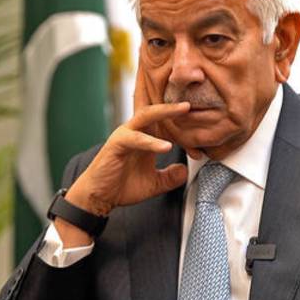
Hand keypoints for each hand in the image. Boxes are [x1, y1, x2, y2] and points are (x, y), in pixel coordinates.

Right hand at [55, 64, 190, 245]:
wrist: (98, 198)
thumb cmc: (121, 186)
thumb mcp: (153, 183)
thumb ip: (169, 177)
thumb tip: (185, 171)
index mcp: (143, 138)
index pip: (164, 123)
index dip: (181, 120)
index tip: (200, 117)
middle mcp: (134, 132)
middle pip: (155, 112)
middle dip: (174, 105)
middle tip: (193, 101)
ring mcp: (124, 136)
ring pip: (145, 117)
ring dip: (165, 112)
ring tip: (183, 110)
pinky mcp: (116, 145)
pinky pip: (135, 139)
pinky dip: (151, 141)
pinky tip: (166, 146)